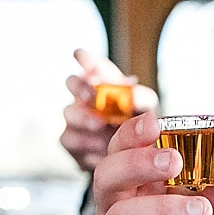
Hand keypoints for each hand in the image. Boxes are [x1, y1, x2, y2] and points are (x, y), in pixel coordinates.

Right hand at [62, 48, 157, 173]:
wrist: (129, 159)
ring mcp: (75, 119)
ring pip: (68, 112)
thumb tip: (134, 93)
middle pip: (72, 82)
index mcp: (102, 82)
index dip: (85, 58)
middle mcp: (85, 97)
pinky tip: (98, 149)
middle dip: (80, 87)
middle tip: (91, 95)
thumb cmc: (136, 127)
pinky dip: (84, 143)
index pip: (91, 63)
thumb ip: (141, 97)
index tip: (80, 55)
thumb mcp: (145, 110)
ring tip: (99, 125)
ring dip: (83, 118)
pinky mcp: (70, 142)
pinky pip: (69, 139)